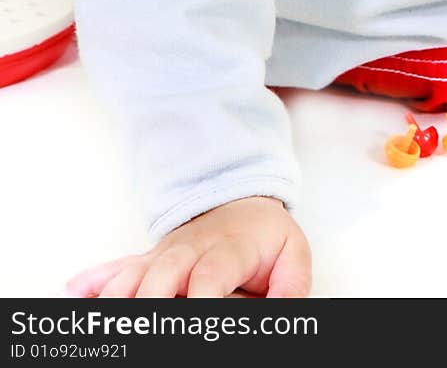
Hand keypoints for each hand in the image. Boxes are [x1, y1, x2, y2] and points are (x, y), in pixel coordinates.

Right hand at [64, 196, 311, 298]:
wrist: (240, 201)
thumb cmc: (266, 239)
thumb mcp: (292, 256)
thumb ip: (290, 288)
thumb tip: (285, 315)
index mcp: (230, 247)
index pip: (213, 271)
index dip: (203, 296)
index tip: (200, 314)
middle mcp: (191, 249)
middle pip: (164, 271)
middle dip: (152, 299)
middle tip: (148, 325)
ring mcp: (164, 254)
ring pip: (134, 271)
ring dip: (117, 295)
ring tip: (106, 320)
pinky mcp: (147, 263)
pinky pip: (116, 268)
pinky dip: (95, 280)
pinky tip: (75, 292)